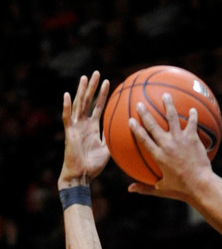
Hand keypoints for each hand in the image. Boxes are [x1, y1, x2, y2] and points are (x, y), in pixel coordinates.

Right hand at [58, 71, 109, 187]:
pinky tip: (66, 95)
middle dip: (92, 87)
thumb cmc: (93, 166)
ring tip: (85, 78)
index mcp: (92, 127)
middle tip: (97, 73)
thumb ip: (114, 140)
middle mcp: (83, 124)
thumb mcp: (108, 151)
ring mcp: (75, 127)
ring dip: (81, 91)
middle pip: (88, 101)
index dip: (102, 95)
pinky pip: (67, 118)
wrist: (81, 176)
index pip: (98, 107)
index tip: (108, 82)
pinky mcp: (69, 133)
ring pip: (78, 105)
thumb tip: (129, 135)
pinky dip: (67, 107)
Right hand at [127, 95, 213, 198]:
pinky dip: (192, 116)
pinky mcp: (192, 138)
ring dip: (168, 105)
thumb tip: (130, 189)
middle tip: (140, 103)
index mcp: (158, 156)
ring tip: (166, 95)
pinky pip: (192, 123)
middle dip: (145, 113)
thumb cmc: (182, 189)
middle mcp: (167, 145)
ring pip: (172, 117)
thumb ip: (145, 188)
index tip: (131, 120)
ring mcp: (180, 140)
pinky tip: (193, 110)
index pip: (143, 139)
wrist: (201, 186)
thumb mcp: (161, 189)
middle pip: (153, 125)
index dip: (136, 129)